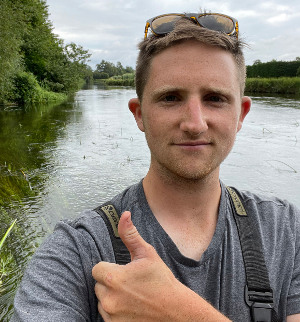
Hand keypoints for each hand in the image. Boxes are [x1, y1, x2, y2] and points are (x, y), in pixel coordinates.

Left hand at [92, 211, 229, 320]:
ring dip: (111, 297)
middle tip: (130, 284)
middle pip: (99, 285)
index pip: (97, 269)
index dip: (110, 268)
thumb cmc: (162, 281)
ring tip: (132, 296)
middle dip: (110, 282)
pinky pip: (106, 315)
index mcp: (114, 277)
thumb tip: (124, 214)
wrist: (175, 311)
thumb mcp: (147, 254)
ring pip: (102, 300)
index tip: (123, 271)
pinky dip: (115, 311)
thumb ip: (130, 235)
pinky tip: (131, 307)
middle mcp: (109, 298)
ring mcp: (111, 316)